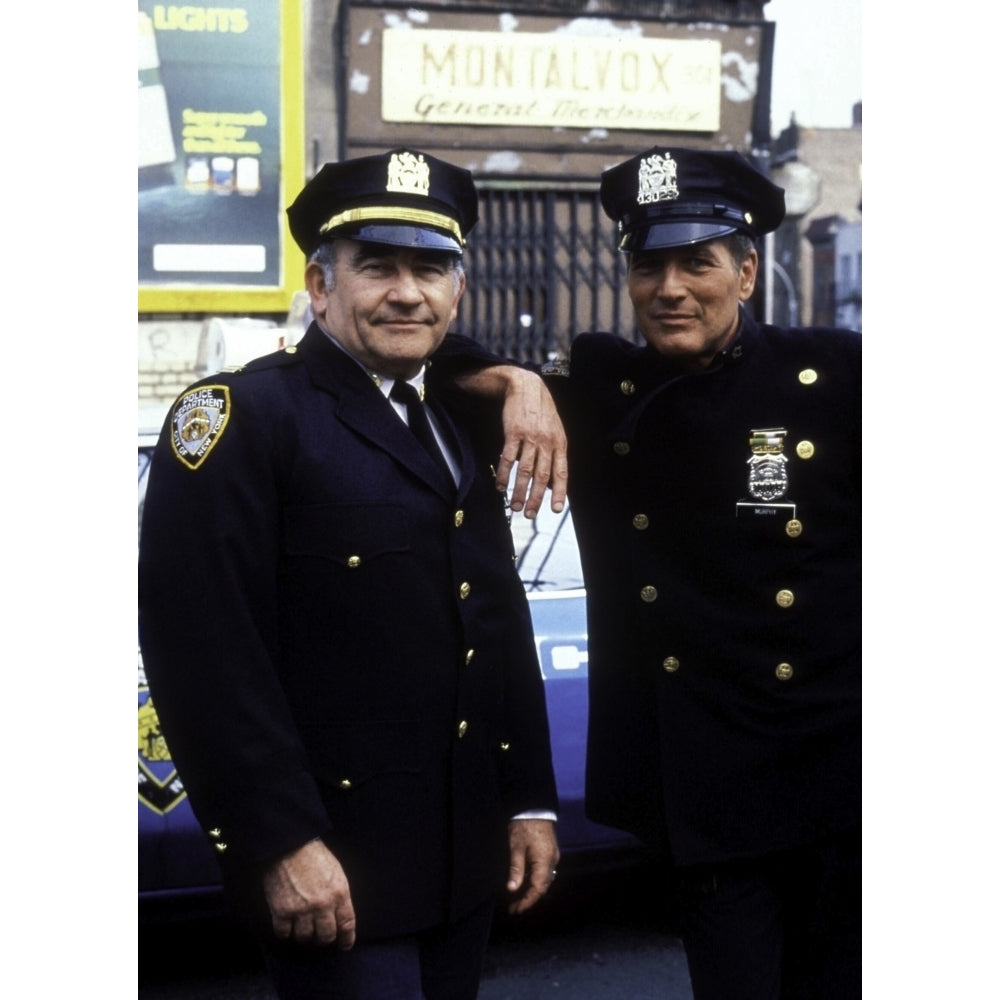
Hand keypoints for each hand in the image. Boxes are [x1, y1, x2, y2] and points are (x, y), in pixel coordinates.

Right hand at [261, 838, 356, 948]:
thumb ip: (339, 895)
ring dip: (304, 934)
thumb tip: (340, 915)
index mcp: (340, 893)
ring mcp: (301, 909)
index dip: (347, 939)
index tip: (344, 945)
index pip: (347, 924)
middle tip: (320, 933)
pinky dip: (286, 932)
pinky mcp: (282, 911)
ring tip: (302, 925)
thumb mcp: (337, 872)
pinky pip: (284, 933)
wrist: (289, 844)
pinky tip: (287, 924)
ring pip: (305, 937)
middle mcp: (322, 905)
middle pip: (326, 936)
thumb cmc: (314, 856)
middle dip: (324, 937)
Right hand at [493, 369, 567, 518]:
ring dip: (520, 490)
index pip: (561, 472)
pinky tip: (500, 485)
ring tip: (516, 505)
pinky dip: (504, 473)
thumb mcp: (555, 431)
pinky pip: (508, 457)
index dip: (560, 492)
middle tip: (530, 514)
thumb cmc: (541, 412)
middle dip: (536, 498)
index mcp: (559, 443)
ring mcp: (530, 437)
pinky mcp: (513, 432)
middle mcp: (546, 442)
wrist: (526, 386)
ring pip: (525, 470)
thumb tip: (553, 481)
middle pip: (542, 475)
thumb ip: (554, 454)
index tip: (557, 510)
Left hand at [505, 819, 559, 914]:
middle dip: (528, 899)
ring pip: (544, 880)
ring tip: (517, 898)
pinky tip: (524, 882)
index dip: (527, 901)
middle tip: (513, 907)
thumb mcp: (516, 846)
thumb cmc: (524, 826)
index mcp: (545, 861)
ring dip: (531, 890)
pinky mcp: (550, 852)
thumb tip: (512, 889)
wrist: (534, 807)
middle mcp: (552, 861)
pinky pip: (544, 872)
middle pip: (542, 887)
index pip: (538, 888)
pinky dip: (534, 880)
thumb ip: (516, 868)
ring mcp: (552, 856)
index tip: (515, 910)